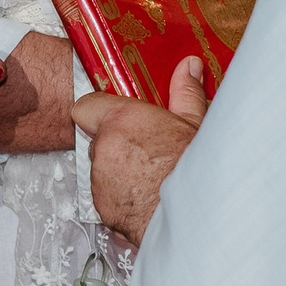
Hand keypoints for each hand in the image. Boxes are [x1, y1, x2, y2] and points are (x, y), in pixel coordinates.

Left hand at [73, 57, 208, 246]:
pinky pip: (108, 200)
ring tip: (152, 179)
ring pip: (102, 173)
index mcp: (122, 120)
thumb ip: (185, 92)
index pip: (86, 107)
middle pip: (98, 142)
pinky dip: (123, 200)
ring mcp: (101, 182)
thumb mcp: (197, 124)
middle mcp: (104, 149)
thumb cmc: (198, 172)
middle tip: (146, 152)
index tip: (115, 119)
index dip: (98, 113)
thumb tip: (189, 68)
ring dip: (119, 175)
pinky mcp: (104, 210)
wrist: (200, 217)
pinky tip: (149, 200)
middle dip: (116, 147)